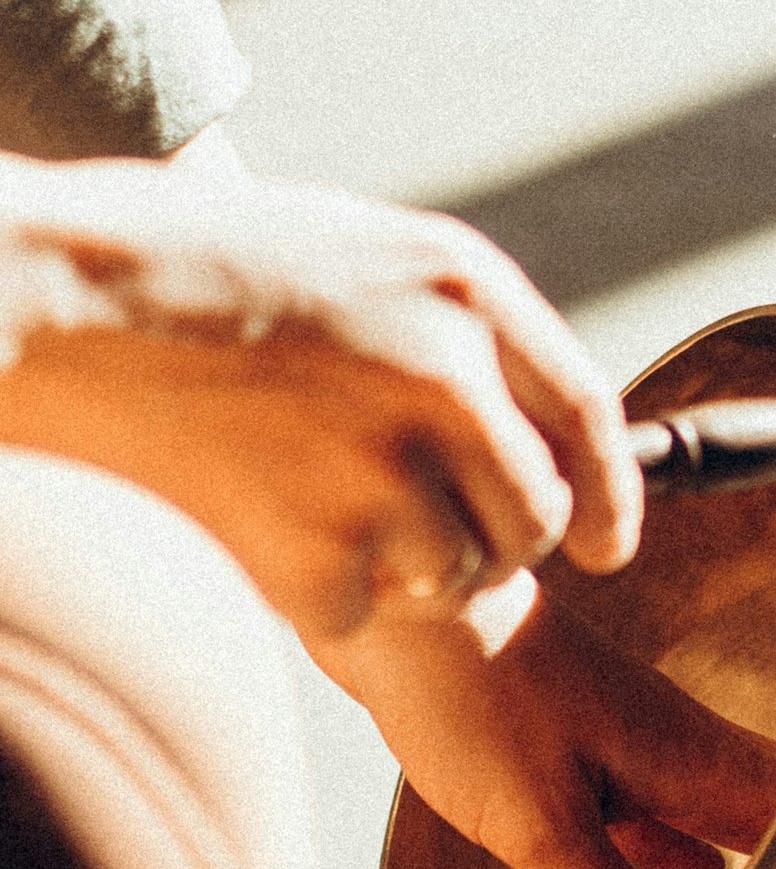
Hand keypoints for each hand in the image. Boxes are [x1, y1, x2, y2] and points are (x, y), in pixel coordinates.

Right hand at [0, 148, 641, 642]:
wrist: (69, 301)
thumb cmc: (200, 266)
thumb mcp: (360, 253)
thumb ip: (459, 327)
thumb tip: (535, 418)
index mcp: (468, 293)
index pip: (591, 417)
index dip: (614, 499)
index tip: (610, 553)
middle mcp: (452, 380)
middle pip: (539, 519)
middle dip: (501, 548)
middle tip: (426, 535)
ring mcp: (389, 469)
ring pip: (458, 578)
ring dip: (403, 573)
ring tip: (310, 504)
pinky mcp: (323, 549)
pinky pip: (361, 615)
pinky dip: (314, 596)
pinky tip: (253, 525)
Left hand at [321, 577, 775, 868]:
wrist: (398, 599)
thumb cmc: (469, 690)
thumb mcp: (541, 824)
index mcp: (694, 760)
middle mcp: (678, 748)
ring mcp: (629, 743)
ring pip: (721, 813)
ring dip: (758, 861)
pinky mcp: (577, 744)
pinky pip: (656, 809)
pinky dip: (680, 851)